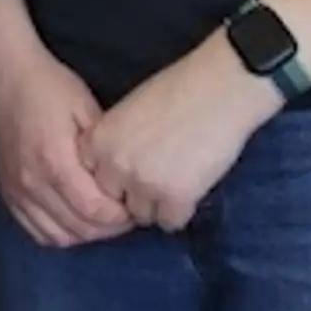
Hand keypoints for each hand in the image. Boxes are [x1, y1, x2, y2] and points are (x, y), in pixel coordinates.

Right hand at [0, 42, 130, 248]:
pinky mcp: (6, 193)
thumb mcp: (85, 106)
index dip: (122, 216)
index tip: (135, 205)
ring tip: (101, 217)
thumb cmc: (47, 85)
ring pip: (58, 236)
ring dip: (85, 233)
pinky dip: (59, 233)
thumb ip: (103, 147)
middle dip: (109, 228)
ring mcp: (15, 191)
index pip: (95, 211)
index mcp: (55, 160)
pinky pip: (35, 231)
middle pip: (79, 229)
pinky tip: (73, 219)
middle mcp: (32, 183)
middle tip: (125, 213)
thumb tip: (124, 180)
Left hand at [80, 43, 277, 233]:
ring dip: (157, 204)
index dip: (112, 176)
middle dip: (132, 195)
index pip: (91, 179)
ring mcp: (144, 185)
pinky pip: (171, 222)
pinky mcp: (176, 199)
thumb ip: (116, 141)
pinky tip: (191, 188)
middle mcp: (115, 166)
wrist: (219, 88)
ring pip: (143, 216)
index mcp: (99, 141)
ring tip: (177, 180)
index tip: (131, 168)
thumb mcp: (129, 112)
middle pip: (115, 202)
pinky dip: (181, 210)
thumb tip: (116, 168)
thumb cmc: (177, 90)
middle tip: (157, 177)